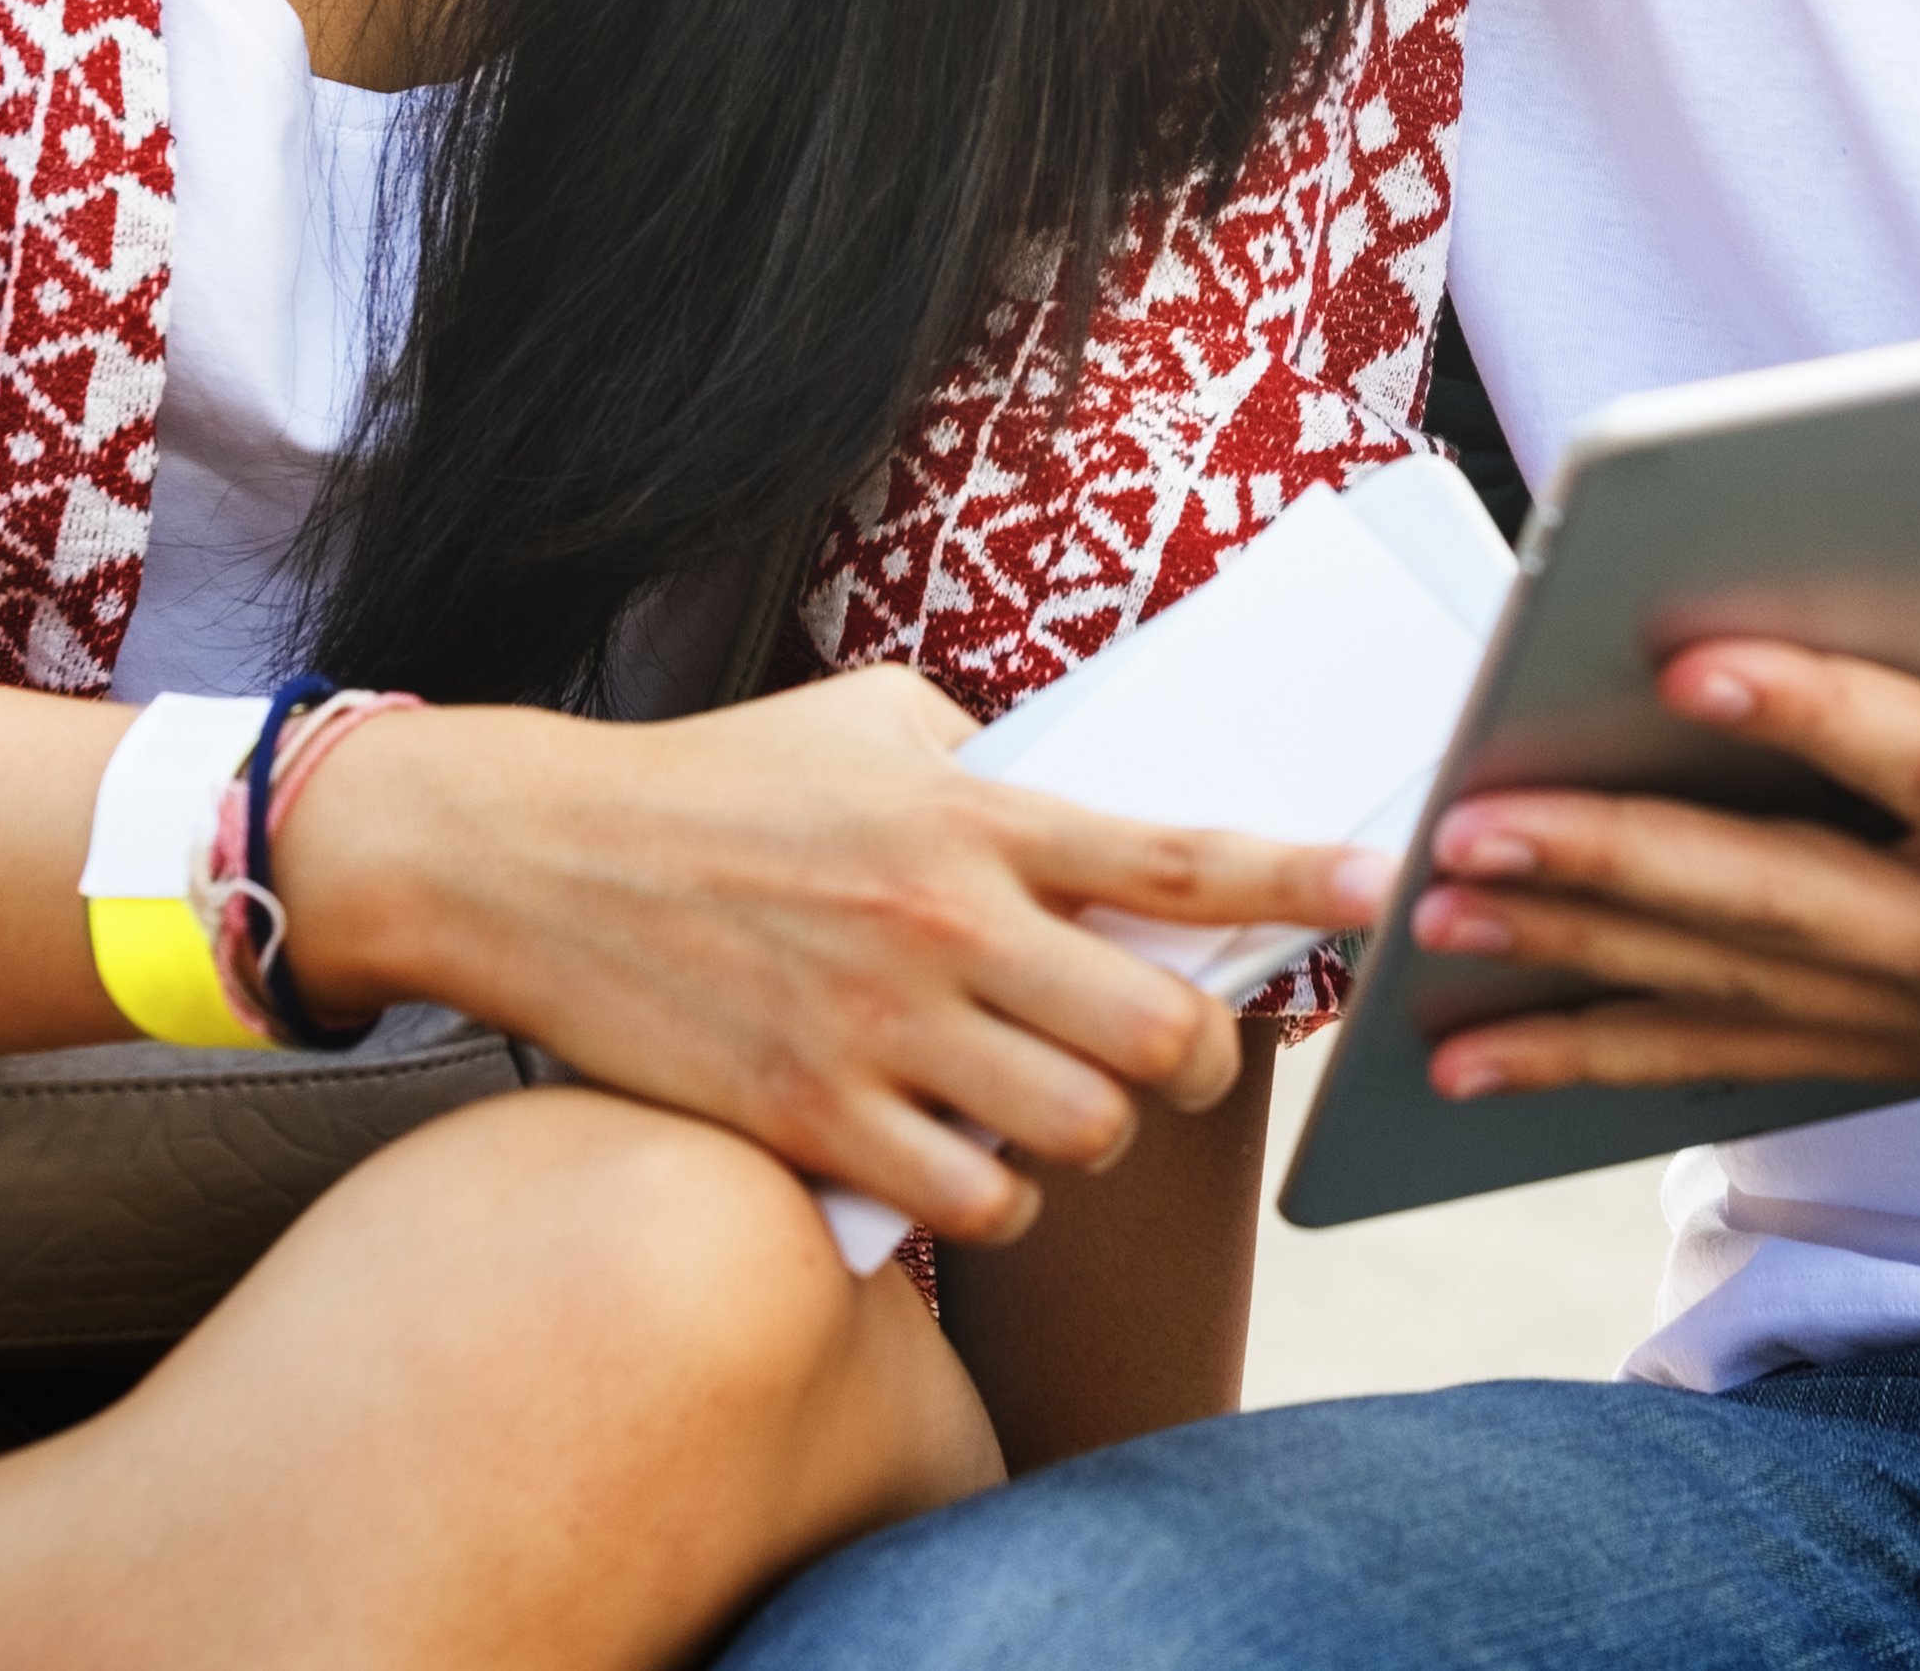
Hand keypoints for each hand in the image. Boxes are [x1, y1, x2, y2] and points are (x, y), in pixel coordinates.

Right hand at [277, 666, 1391, 1245]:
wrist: (536, 857)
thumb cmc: (724, 777)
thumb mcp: (876, 720)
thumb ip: (996, 767)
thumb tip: (1104, 809)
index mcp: (973, 816)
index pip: (1172, 855)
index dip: (1296, 875)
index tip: (1383, 885)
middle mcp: (942, 928)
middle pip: (1156, 1033)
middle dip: (1197, 1054)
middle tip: (1179, 1045)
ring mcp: (876, 1036)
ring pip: (1079, 1131)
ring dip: (1096, 1128)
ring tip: (1061, 1093)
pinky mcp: (807, 1123)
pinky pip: (974, 1198)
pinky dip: (1000, 1190)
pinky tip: (974, 1150)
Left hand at [1404, 440, 1919, 1183]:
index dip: (1828, 722)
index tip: (1696, 665)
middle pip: (1777, 907)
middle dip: (1612, 871)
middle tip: (1460, 837)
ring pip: (1721, 991)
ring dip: (1565, 962)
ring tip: (1421, 930)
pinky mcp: (1897, 1039)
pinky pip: (1727, 1055)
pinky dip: (1599, 1052)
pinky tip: (1475, 1055)